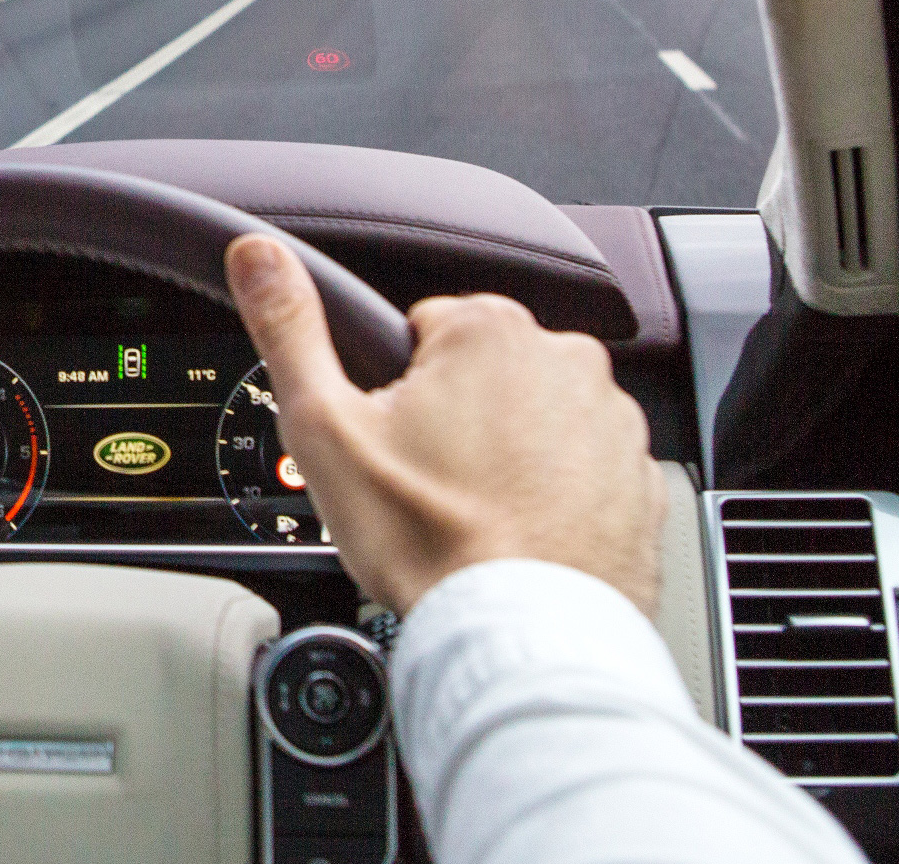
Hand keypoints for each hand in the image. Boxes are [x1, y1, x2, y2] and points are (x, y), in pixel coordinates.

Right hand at [224, 235, 664, 615]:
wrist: (521, 640)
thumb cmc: (433, 542)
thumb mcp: (326, 429)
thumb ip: (290, 329)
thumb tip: (257, 257)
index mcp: (489, 331)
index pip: (423, 333)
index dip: (393, 392)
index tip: (393, 445)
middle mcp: (567, 361)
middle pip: (483, 376)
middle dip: (454, 422)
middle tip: (427, 488)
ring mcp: (614, 423)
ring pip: (536, 423)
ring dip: (509, 457)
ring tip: (476, 519)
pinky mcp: (641, 481)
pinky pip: (585, 472)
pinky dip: (556, 498)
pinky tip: (521, 538)